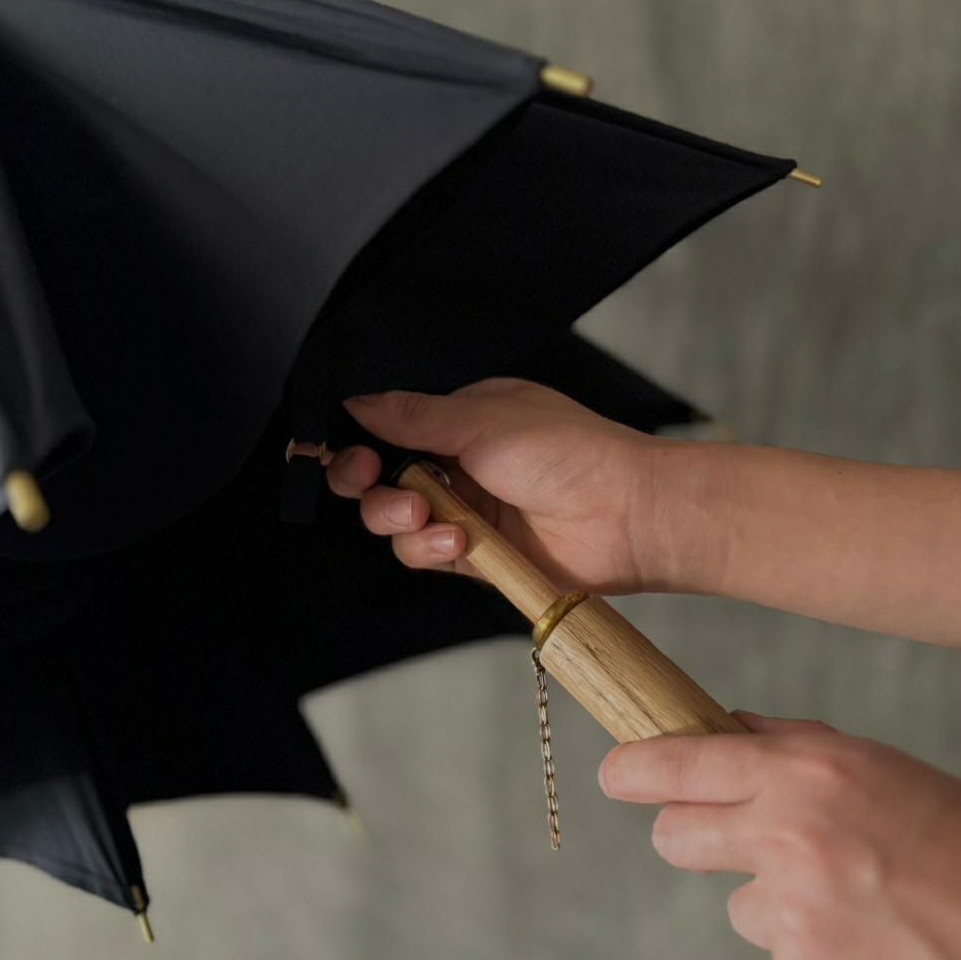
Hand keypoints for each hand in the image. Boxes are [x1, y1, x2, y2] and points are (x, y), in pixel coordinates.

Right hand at [325, 378, 703, 594]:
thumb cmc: (568, 452)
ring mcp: (467, 511)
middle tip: (370, 480)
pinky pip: (425, 555)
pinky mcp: (476, 556)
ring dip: (398, 518)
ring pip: (396, 522)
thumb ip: (414, 416)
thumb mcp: (483, 420)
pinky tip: (458, 542)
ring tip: (425, 515)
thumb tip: (355, 403)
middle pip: (382, 478)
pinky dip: (429, 549)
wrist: (626, 514)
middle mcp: (459, 464)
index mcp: (462, 420)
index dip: (358, 443)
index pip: (390, 429)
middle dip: (367, 482)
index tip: (334, 451)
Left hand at [599, 714, 960, 959]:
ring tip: (840, 892)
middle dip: (691, 832)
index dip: (631, 770)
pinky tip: (855, 932)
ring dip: (769, 895)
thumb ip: (786, 741)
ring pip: (733, 900)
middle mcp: (786, 836)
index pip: (673, 764)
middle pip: (673, 835)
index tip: (618, 774)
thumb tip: (723, 726)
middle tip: (737, 835)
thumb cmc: (955, 839)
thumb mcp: (870, 763)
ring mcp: (793, 912)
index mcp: (801, 772)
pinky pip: (773, 949)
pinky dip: (804, 943)